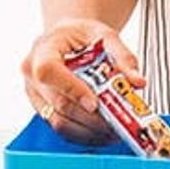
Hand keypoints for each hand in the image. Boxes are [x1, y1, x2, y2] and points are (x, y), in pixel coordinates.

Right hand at [20, 19, 145, 144]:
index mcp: (43, 49)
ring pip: (59, 122)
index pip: (49, 71)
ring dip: (89, 131)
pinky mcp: (43, 109)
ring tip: (114, 130)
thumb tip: (137, 82)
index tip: (95, 103)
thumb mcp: (104, 35)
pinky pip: (61, 127)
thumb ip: (123, 57)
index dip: (72, 89)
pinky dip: (83, 134)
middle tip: (116, 122)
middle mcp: (32, 74)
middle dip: (90, 118)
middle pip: (58, 103)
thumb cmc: (80, 34)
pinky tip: (102, 132)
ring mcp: (35, 94)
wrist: (66, 37)